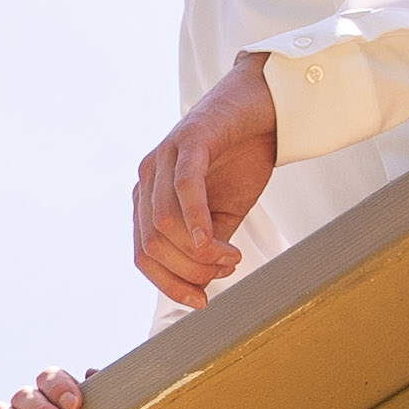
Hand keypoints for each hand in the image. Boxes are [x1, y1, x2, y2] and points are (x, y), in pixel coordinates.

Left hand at [130, 55, 280, 306]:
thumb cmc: (242, 159)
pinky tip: (211, 242)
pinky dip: (194, 221)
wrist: (265, 107)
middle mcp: (147, 180)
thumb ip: (205, 247)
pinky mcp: (188, 140)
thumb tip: (200, 288)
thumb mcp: (223, 215)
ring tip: (232, 255)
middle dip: (190, 270)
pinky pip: (183, 188)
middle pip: (153, 246)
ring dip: (200, 252)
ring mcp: (163, 158)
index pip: (143, 256)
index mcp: (149, 200)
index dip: (169, 284)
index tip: (201, 300)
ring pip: (165, 224)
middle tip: (227, 268)